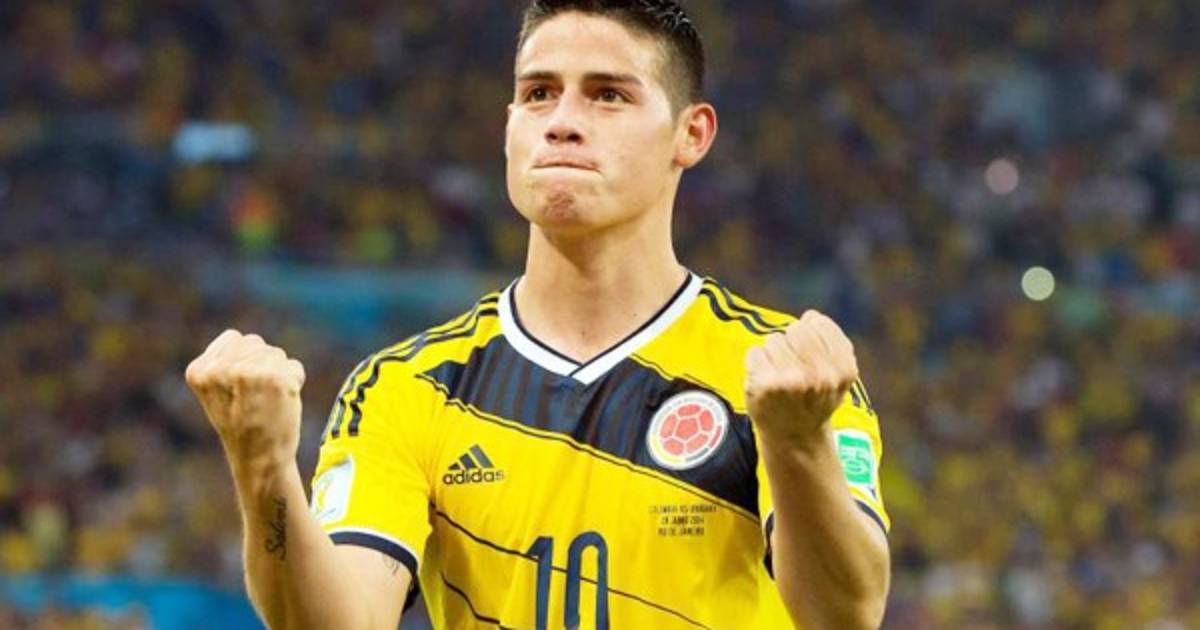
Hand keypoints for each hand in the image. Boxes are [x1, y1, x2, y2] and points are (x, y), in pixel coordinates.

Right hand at [185, 329, 306, 466]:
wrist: (259, 459)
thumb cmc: (241, 424)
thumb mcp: (217, 393)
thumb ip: (224, 363)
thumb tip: (241, 338)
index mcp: (198, 371)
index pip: (234, 338)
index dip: (243, 362)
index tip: (239, 391)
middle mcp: (220, 369)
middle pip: (256, 342)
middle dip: (262, 364)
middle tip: (255, 399)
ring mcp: (248, 372)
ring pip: (276, 353)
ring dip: (279, 374)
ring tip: (267, 402)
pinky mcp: (275, 378)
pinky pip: (293, 366)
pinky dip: (294, 381)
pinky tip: (281, 403)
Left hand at [744, 311, 858, 448]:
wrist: (795, 438)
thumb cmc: (815, 399)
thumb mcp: (838, 374)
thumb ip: (832, 342)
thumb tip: (811, 317)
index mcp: (843, 369)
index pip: (817, 323)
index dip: (810, 333)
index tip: (810, 355)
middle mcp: (821, 375)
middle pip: (795, 329)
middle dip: (790, 342)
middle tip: (792, 366)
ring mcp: (793, 380)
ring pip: (774, 340)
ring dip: (772, 354)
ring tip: (780, 378)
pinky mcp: (766, 385)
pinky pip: (755, 352)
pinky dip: (756, 364)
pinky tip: (765, 383)